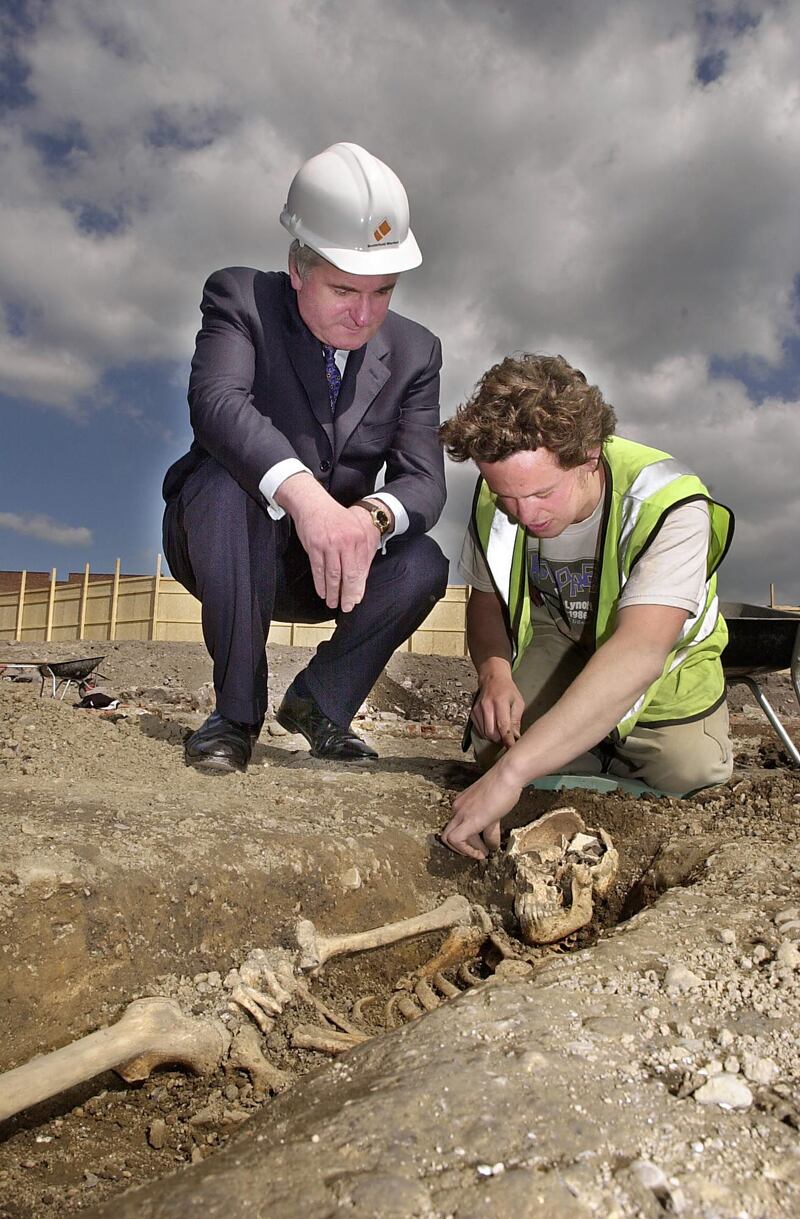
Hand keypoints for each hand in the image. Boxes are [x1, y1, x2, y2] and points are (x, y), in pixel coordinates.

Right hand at [277, 475, 377, 611]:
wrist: (313, 504)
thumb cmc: (335, 518)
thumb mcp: (354, 531)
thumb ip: (360, 553)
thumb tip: (361, 578)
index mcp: (359, 538)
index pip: (361, 568)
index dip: (359, 586)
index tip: (357, 598)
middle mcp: (345, 542)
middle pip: (349, 575)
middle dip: (348, 594)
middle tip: (347, 607)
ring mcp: (329, 545)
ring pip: (333, 575)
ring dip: (333, 593)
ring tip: (333, 603)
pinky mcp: (314, 547)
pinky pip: (318, 570)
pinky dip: (320, 584)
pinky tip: (323, 592)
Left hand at [439, 763, 523, 860]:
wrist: (508, 774)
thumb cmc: (504, 786)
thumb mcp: (494, 808)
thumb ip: (489, 824)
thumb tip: (491, 842)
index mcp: (461, 803)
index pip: (456, 825)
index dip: (467, 839)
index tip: (480, 845)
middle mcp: (457, 807)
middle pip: (449, 834)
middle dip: (463, 847)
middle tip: (478, 852)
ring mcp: (461, 813)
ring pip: (450, 839)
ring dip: (467, 850)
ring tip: (483, 854)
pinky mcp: (469, 819)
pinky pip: (457, 840)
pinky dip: (467, 850)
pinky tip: (481, 853)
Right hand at [472, 665, 523, 749]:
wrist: (492, 678)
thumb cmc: (507, 690)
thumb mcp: (518, 702)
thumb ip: (516, 720)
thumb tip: (516, 737)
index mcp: (500, 702)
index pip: (503, 726)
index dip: (507, 740)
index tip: (511, 748)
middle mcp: (486, 706)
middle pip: (492, 733)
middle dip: (500, 739)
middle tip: (507, 736)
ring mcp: (478, 710)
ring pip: (485, 734)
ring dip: (493, 736)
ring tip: (500, 729)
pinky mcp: (473, 713)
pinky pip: (479, 730)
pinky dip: (487, 732)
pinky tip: (493, 726)